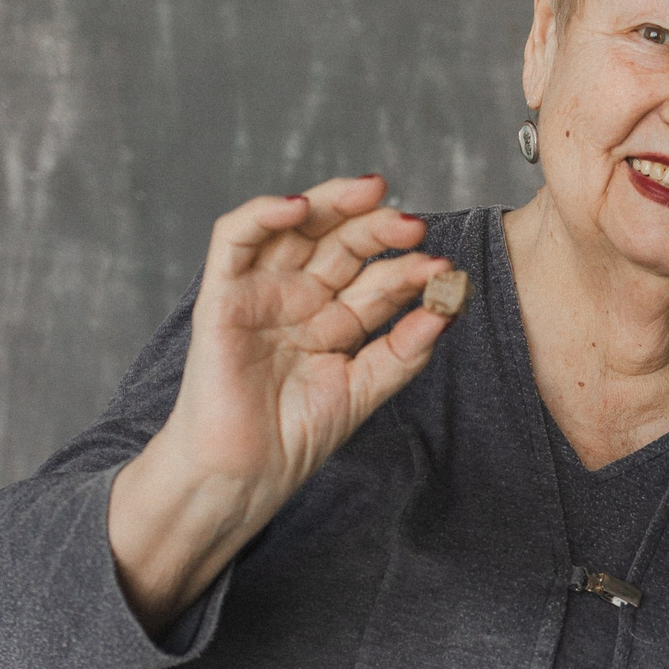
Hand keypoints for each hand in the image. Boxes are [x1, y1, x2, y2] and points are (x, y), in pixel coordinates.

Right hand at [108, 176, 454, 633]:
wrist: (242, 473)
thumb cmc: (295, 436)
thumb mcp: (364, 390)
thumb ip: (404, 351)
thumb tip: (447, 310)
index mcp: (335, 318)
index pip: (376, 278)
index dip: (408, 268)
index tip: (444, 268)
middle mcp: (299, 297)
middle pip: (341, 241)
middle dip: (378, 227)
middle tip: (414, 224)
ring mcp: (261, 291)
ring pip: (294, 226)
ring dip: (332, 203)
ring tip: (373, 195)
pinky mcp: (222, 294)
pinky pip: (234, 239)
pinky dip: (263, 214)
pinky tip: (299, 207)